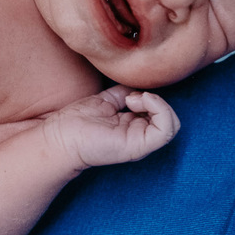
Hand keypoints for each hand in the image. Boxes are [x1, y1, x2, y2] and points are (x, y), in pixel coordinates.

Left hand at [43, 86, 179, 171]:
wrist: (61, 135)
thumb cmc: (77, 120)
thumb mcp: (106, 101)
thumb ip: (122, 94)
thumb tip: (137, 88)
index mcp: (133, 127)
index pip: (159, 112)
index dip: (151, 97)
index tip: (130, 93)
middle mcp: (139, 136)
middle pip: (168, 117)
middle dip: (155, 99)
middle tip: (131, 97)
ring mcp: (140, 143)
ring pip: (173, 123)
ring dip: (157, 103)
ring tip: (133, 100)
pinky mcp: (138, 146)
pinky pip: (167, 130)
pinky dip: (160, 109)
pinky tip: (137, 101)